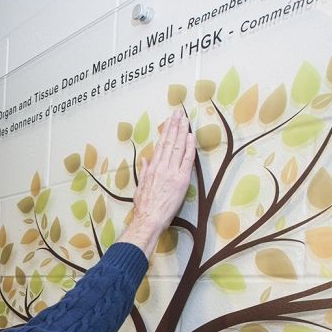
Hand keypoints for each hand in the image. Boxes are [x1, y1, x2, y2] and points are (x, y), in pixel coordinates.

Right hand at [118, 108, 195, 257]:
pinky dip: (189, 147)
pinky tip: (191, 136)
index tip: (170, 121)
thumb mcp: (140, 187)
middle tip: (179, 113)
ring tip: (185, 119)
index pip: (161, 145)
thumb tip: (145, 160)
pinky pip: (186, 160)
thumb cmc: (143, 207)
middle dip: (174, 126)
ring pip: (177, 147)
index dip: (166, 131)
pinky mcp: (180, 180)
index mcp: (151, 168)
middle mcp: (161, 167)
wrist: (149, 219)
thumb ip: (143, 172)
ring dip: (182, 132)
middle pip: (169, 142)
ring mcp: (171, 172)